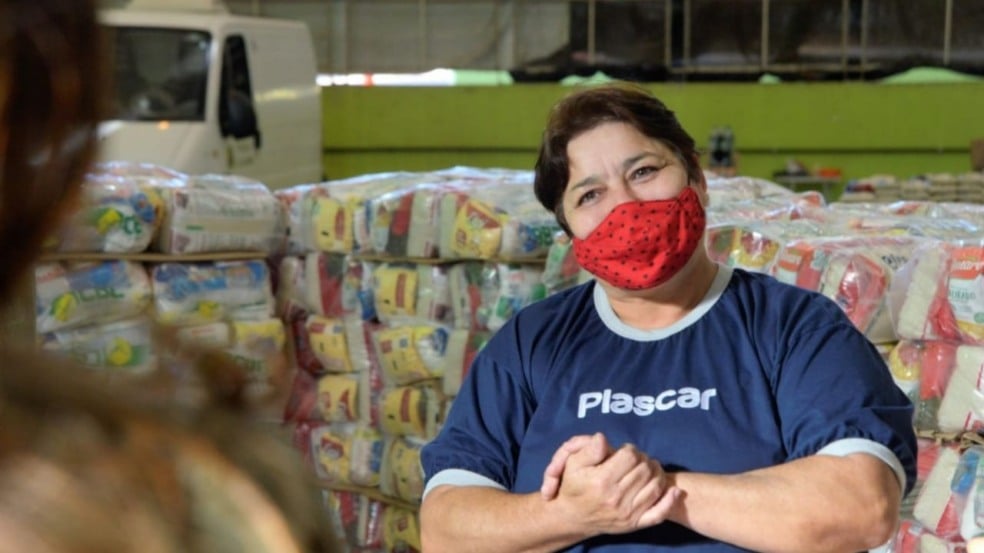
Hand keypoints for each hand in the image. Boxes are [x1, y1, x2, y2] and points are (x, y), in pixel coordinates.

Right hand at [543, 433, 680, 534]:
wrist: (572, 517)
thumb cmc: (573, 486)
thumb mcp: (572, 463)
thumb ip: (589, 449)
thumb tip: (603, 438)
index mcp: (601, 481)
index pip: (629, 456)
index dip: (629, 449)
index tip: (623, 452)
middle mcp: (616, 498)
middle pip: (645, 469)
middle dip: (642, 459)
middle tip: (635, 459)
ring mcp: (627, 513)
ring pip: (655, 486)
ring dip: (656, 473)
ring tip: (648, 468)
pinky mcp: (634, 524)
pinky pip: (658, 513)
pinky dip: (669, 501)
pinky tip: (672, 490)